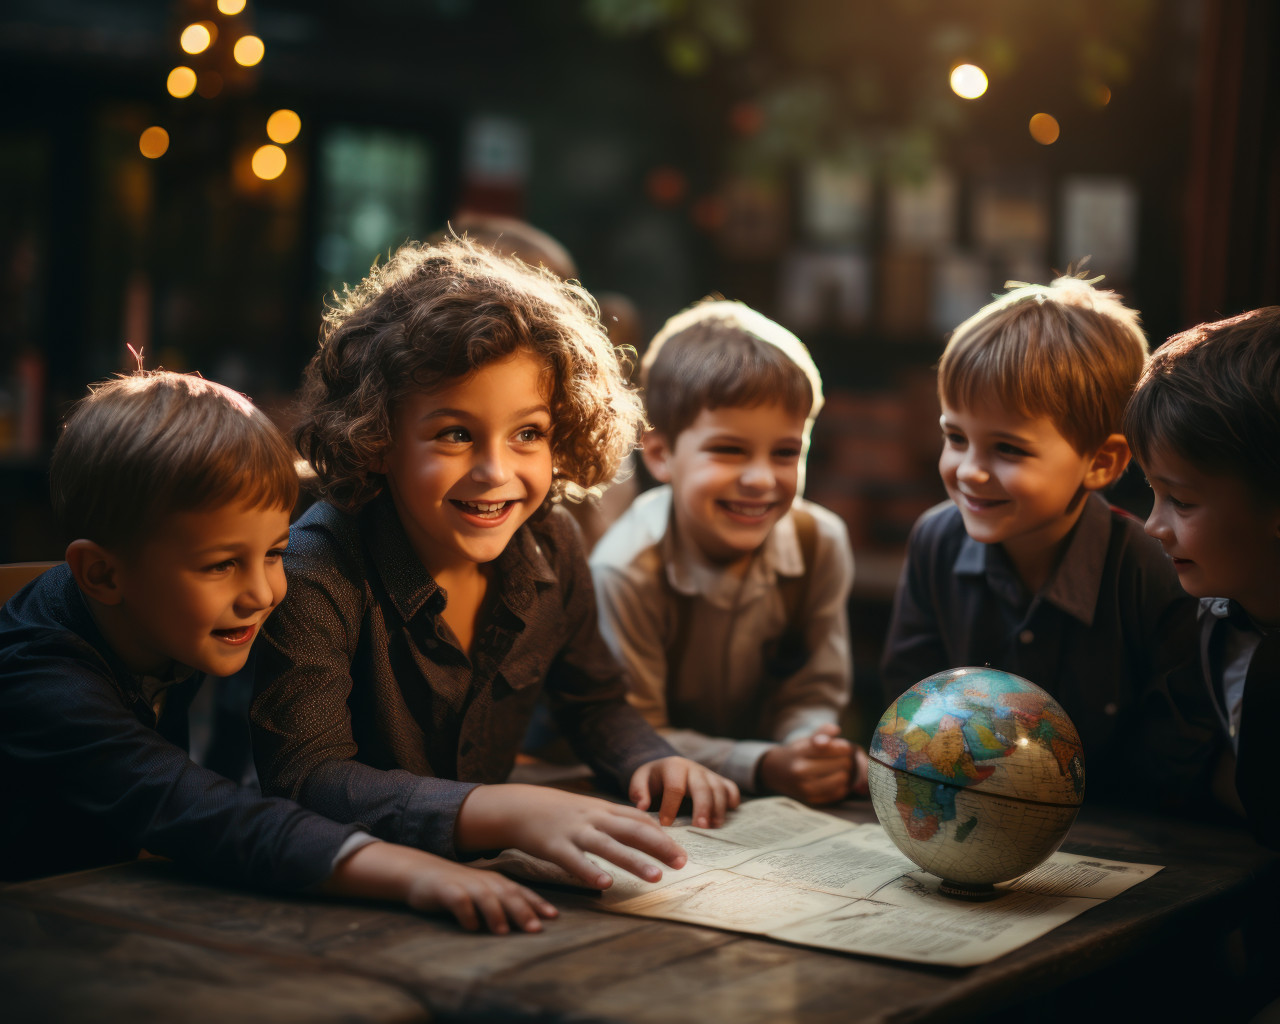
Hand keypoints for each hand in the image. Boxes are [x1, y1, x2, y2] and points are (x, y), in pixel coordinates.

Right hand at [322, 841, 557, 933]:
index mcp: (496, 882)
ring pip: (485, 897)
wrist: (420, 873)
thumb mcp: (482, 892)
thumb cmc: (456, 887)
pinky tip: (470, 927)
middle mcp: (484, 881)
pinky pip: (458, 901)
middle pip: (508, 895)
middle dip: (523, 911)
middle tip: (536, 929)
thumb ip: (503, 903)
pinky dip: (466, 914)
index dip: (538, 903)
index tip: (554, 917)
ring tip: (503, 931)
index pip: (521, 892)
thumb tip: (531, 922)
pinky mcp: (446, 890)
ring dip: (496, 914)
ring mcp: (465, 884)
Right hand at [457, 784, 687, 888]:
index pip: (639, 820)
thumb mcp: (590, 809)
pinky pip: (575, 861)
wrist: (518, 806)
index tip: (682, 852)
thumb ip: (616, 818)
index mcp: (603, 809)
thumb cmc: (559, 811)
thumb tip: (649, 829)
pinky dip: (590, 872)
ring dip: (634, 861)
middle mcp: (593, 818)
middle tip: (681, 863)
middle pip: (632, 831)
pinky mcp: (555, 847)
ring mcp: (575, 832)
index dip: (662, 836)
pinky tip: (605, 884)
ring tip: (656, 877)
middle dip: (659, 846)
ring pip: (609, 846)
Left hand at [629, 756, 740, 827]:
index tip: (665, 824)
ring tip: (714, 828)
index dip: (670, 806)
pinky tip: (728, 816)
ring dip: (718, 809)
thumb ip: (638, 791)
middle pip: (702, 787)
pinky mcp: (720, 781)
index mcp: (674, 766)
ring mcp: (709, 775)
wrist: (669, 768)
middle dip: (702, 807)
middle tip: (700, 827)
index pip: (674, 787)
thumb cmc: (654, 779)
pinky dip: (733, 800)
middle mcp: (694, 768)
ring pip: (719, 789)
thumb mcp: (641, 779)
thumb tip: (642, 806)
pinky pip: (731, 789)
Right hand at [758, 724, 857, 804]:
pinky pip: (839, 792)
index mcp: (800, 752)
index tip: (845, 747)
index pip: (831, 748)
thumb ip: (821, 732)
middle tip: (843, 758)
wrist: (776, 773)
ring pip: (842, 778)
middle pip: (842, 763)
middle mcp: (801, 770)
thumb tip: (836, 729)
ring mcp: (806, 787)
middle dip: (846, 759)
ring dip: (846, 773)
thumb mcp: (805, 740)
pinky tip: (836, 780)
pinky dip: (842, 786)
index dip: (844, 747)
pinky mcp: (812, 799)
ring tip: (840, 769)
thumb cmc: (796, 754)